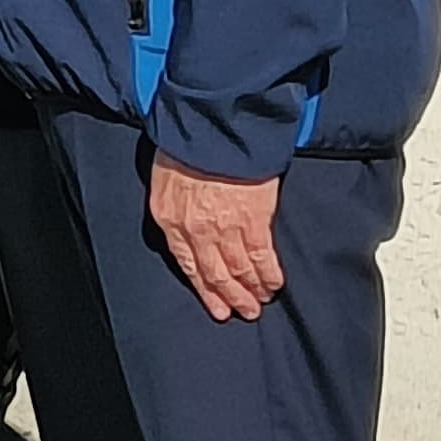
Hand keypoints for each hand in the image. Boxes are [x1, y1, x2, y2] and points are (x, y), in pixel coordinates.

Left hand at [149, 157, 285, 320]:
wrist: (212, 127)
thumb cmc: (186, 145)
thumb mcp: (165, 178)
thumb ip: (176, 207)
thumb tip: (186, 224)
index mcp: (169, 219)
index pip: (186, 264)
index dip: (204, 289)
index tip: (216, 307)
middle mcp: (195, 231)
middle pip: (214, 274)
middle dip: (230, 297)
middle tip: (243, 313)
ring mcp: (225, 229)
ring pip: (239, 269)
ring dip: (251, 290)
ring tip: (260, 303)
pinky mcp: (253, 221)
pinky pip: (262, 257)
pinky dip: (269, 274)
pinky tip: (274, 285)